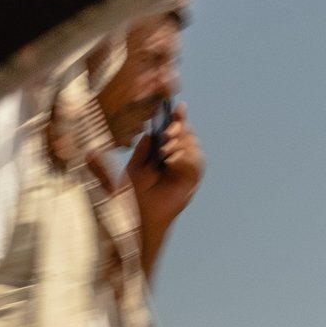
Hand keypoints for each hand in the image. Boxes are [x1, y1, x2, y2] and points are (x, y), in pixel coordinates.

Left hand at [126, 103, 203, 229]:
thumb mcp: (133, 168)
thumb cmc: (129, 197)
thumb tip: (149, 133)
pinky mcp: (190, 185)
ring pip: (194, 148)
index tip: (178, 106)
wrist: (134, 220)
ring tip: (165, 150)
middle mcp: (176, 160)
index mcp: (161, 154)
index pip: (172, 131)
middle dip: (179, 129)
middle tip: (167, 132)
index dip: (177, 118)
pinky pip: (196, 167)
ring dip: (182, 144)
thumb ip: (142, 151)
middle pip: (187, 135)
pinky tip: (172, 160)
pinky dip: (186, 159)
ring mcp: (184, 172)